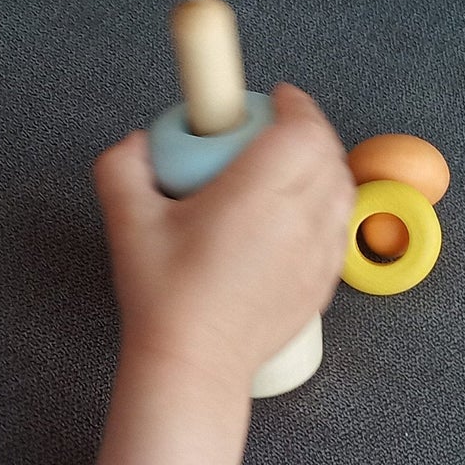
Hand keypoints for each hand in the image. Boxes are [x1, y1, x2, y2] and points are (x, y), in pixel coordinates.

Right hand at [94, 85, 356, 395]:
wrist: (194, 366)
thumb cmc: (165, 301)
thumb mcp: (128, 224)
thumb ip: (122, 168)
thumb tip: (137, 143)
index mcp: (256, 196)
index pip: (300, 130)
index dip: (295, 105)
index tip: (277, 98)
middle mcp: (296, 220)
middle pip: (327, 153)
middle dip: (308, 130)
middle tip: (276, 128)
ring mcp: (317, 254)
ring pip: (342, 189)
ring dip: (322, 166)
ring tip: (290, 166)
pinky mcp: (323, 283)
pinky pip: (339, 227)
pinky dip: (327, 207)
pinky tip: (296, 214)